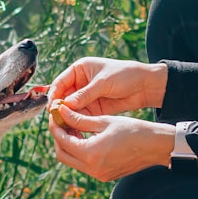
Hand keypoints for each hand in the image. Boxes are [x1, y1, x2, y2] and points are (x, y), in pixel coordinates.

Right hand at [49, 57, 167, 117]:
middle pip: (63, 97)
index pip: (60, 82)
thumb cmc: (125, 75)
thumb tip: (66, 104)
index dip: (54, 94)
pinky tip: (75, 129)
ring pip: (71, 108)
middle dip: (59, 108)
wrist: (145, 85)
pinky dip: (77, 122)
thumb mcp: (103, 83)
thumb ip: (85, 94)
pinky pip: (82, 115)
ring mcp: (87, 96)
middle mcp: (80, 82)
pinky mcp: (94, 108)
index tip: (52, 107)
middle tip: (55, 120)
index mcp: (80, 69)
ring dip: (67, 117)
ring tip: (65, 127)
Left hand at [49, 103, 173, 182]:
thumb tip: (61, 111)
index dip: (55, 126)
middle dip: (58, 138)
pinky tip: (85, 138)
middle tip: (61, 122)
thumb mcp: (104, 122)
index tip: (55, 114)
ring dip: (68, 145)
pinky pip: (84, 165)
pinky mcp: (104, 176)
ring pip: (72, 161)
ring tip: (73, 128)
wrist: (156, 146)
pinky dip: (80, 152)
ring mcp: (98, 175)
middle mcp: (92, 168)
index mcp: (91, 153)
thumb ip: (79, 119)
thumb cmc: (133, 130)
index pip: (62, 140)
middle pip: (62, 155)